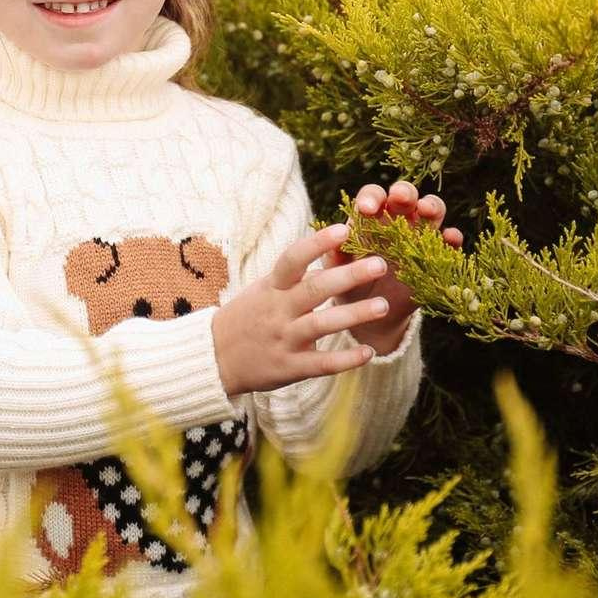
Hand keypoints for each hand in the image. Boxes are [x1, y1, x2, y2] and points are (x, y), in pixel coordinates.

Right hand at [211, 222, 396, 397]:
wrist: (213, 358)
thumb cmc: (246, 317)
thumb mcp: (262, 290)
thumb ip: (293, 276)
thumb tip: (328, 250)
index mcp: (271, 288)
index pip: (293, 258)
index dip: (317, 243)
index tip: (344, 229)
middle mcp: (278, 311)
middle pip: (315, 289)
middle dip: (349, 276)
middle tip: (380, 264)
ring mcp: (284, 339)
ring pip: (323, 325)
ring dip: (354, 314)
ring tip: (383, 306)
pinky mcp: (289, 367)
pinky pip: (322, 363)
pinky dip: (346, 360)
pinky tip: (368, 352)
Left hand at [339, 181, 462, 354]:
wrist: (371, 314)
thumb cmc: (349, 283)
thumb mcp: (338, 270)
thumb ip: (335, 254)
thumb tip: (333, 242)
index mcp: (370, 218)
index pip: (373, 196)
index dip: (371, 197)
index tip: (366, 209)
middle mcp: (397, 220)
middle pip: (406, 195)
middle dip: (404, 192)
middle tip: (400, 198)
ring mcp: (419, 236)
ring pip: (433, 211)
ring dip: (432, 206)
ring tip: (427, 211)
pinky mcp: (436, 256)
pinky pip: (450, 243)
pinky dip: (452, 238)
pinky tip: (450, 239)